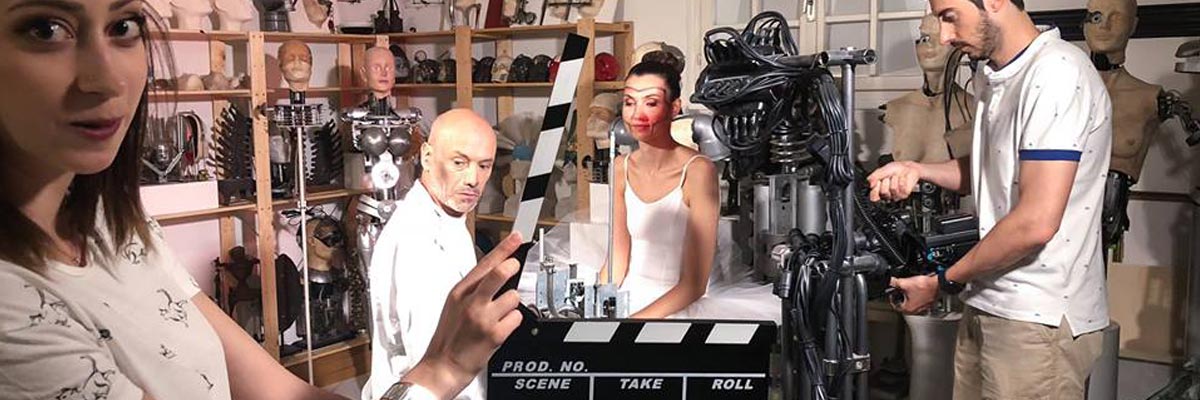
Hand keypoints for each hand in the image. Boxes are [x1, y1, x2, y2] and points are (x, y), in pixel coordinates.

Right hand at [404, 232, 524, 398]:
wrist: (443, 366)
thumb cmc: (449, 337)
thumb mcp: (454, 305)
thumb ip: (474, 289)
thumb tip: (496, 272)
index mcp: (460, 292)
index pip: (485, 264)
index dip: (503, 248)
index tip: (516, 237)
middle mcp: (472, 302)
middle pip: (499, 273)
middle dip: (511, 266)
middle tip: (515, 265)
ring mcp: (483, 318)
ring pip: (513, 297)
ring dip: (512, 305)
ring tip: (499, 315)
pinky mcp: (495, 334)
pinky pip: (517, 318)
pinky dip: (513, 322)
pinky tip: (501, 328)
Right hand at [866, 161, 921, 201]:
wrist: (907, 168)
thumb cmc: (895, 169)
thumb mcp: (882, 170)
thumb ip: (874, 177)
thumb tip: (870, 184)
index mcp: (879, 190)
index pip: (873, 197)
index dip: (875, 190)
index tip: (877, 182)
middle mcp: (887, 195)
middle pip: (883, 193)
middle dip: (886, 181)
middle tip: (888, 178)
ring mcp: (896, 196)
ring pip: (892, 189)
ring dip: (894, 179)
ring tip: (895, 177)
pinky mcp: (904, 194)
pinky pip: (901, 187)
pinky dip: (902, 179)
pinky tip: (902, 179)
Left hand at [889, 275, 937, 313]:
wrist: (938, 284)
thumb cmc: (925, 286)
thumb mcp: (905, 283)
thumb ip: (894, 283)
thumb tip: (889, 281)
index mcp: (908, 309)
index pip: (895, 306)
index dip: (892, 297)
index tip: (893, 292)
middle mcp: (916, 311)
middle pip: (903, 305)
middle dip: (900, 297)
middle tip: (900, 290)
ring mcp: (923, 308)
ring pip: (912, 303)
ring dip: (909, 297)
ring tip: (909, 289)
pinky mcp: (929, 304)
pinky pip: (919, 302)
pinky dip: (917, 297)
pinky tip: (918, 290)